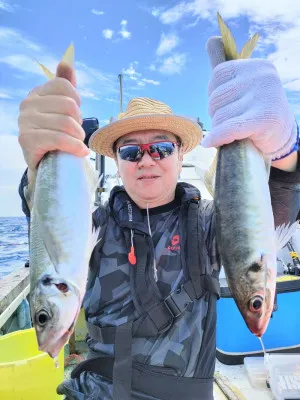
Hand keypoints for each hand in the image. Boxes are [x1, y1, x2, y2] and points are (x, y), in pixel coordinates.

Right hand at [18, 61, 88, 170]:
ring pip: (66, 123)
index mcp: (37, 93)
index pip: (64, 85)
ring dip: (78, 137)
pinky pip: (59, 138)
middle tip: (77, 133)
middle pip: (68, 105)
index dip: (77, 101)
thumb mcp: (62, 109)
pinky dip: (75, 146)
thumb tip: (66, 62)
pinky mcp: (27, 140)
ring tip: (77, 143)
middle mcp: (28, 104)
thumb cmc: (55, 133)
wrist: (44, 162)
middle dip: (79, 122)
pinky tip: (80, 152)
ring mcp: (25, 122)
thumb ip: (64, 86)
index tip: (76, 115)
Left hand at [202, 36, 297, 160]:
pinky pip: (227, 128)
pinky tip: (210, 142)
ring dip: (220, 128)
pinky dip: (216, 138)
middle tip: (231, 122)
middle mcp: (262, 76)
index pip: (217, 74)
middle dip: (217, 114)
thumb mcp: (242, 86)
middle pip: (216, 97)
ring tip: (235, 131)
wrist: (281, 138)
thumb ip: (226, 67)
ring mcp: (264, 96)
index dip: (214, 94)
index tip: (225, 105)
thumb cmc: (255, 112)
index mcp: (257, 66)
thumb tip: (211, 40)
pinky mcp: (264, 118)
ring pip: (220, 116)